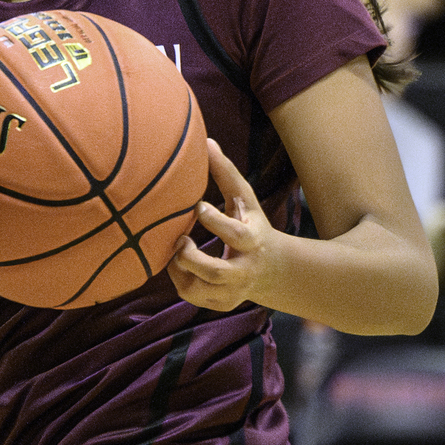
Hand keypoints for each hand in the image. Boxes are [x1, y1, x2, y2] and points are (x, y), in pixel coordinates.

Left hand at [168, 139, 278, 311]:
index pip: (235, 234)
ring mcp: (232, 291)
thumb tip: (206, 141)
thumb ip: (226, 174)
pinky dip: (179, 280)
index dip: (214, 222)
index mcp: (253, 241)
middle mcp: (244, 270)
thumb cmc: (251, 224)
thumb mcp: (245, 200)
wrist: (271, 268)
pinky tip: (177, 264)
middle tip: (179, 241)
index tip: (198, 206)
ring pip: (197, 288)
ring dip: (179, 270)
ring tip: (174, 251)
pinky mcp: (220, 303)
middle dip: (190, 257)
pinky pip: (191, 296)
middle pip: (214, 271)